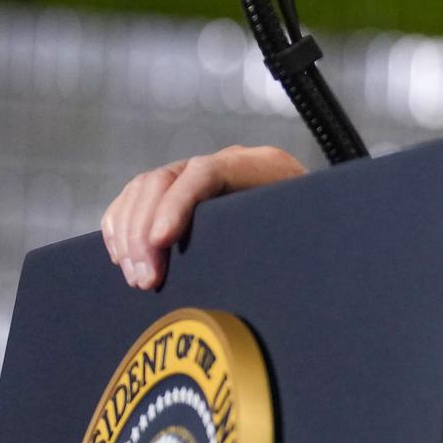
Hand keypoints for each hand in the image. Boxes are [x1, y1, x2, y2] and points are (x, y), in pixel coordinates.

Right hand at [100, 146, 305, 290]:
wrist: (321, 222)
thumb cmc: (314, 234)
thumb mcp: (306, 232)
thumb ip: (282, 235)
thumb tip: (253, 264)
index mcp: (262, 165)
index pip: (206, 172)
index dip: (177, 205)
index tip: (162, 241)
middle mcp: (225, 162)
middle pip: (165, 181)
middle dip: (146, 233)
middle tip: (146, 280)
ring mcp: (198, 173)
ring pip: (143, 189)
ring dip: (130, 236)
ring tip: (138, 278)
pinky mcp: (178, 191)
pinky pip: (133, 199)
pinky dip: (122, 228)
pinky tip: (123, 259)